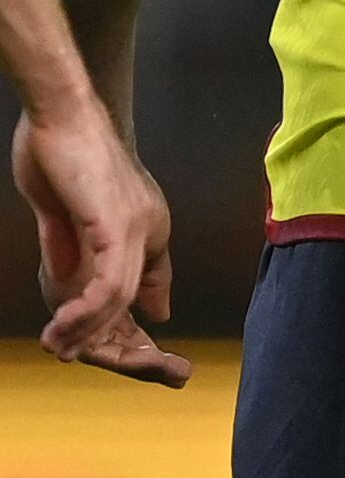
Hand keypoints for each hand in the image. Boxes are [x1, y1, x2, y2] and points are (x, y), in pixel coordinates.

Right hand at [11, 103, 188, 384]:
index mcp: (143, 229)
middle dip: (134, 346)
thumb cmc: (64, 158)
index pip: (143, 291)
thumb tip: (92, 289)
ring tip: (61, 349)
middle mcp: (149, 228)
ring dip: (89, 332)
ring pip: (120, 299)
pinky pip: (109, 281)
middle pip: (138, 303)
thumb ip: (84, 256)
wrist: (62, 113)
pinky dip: (88, 311)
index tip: (144, 365)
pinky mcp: (114, 222)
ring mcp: (135, 225)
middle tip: (106, 365)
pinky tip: (66, 330)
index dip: (139, 332)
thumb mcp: (75, 218)